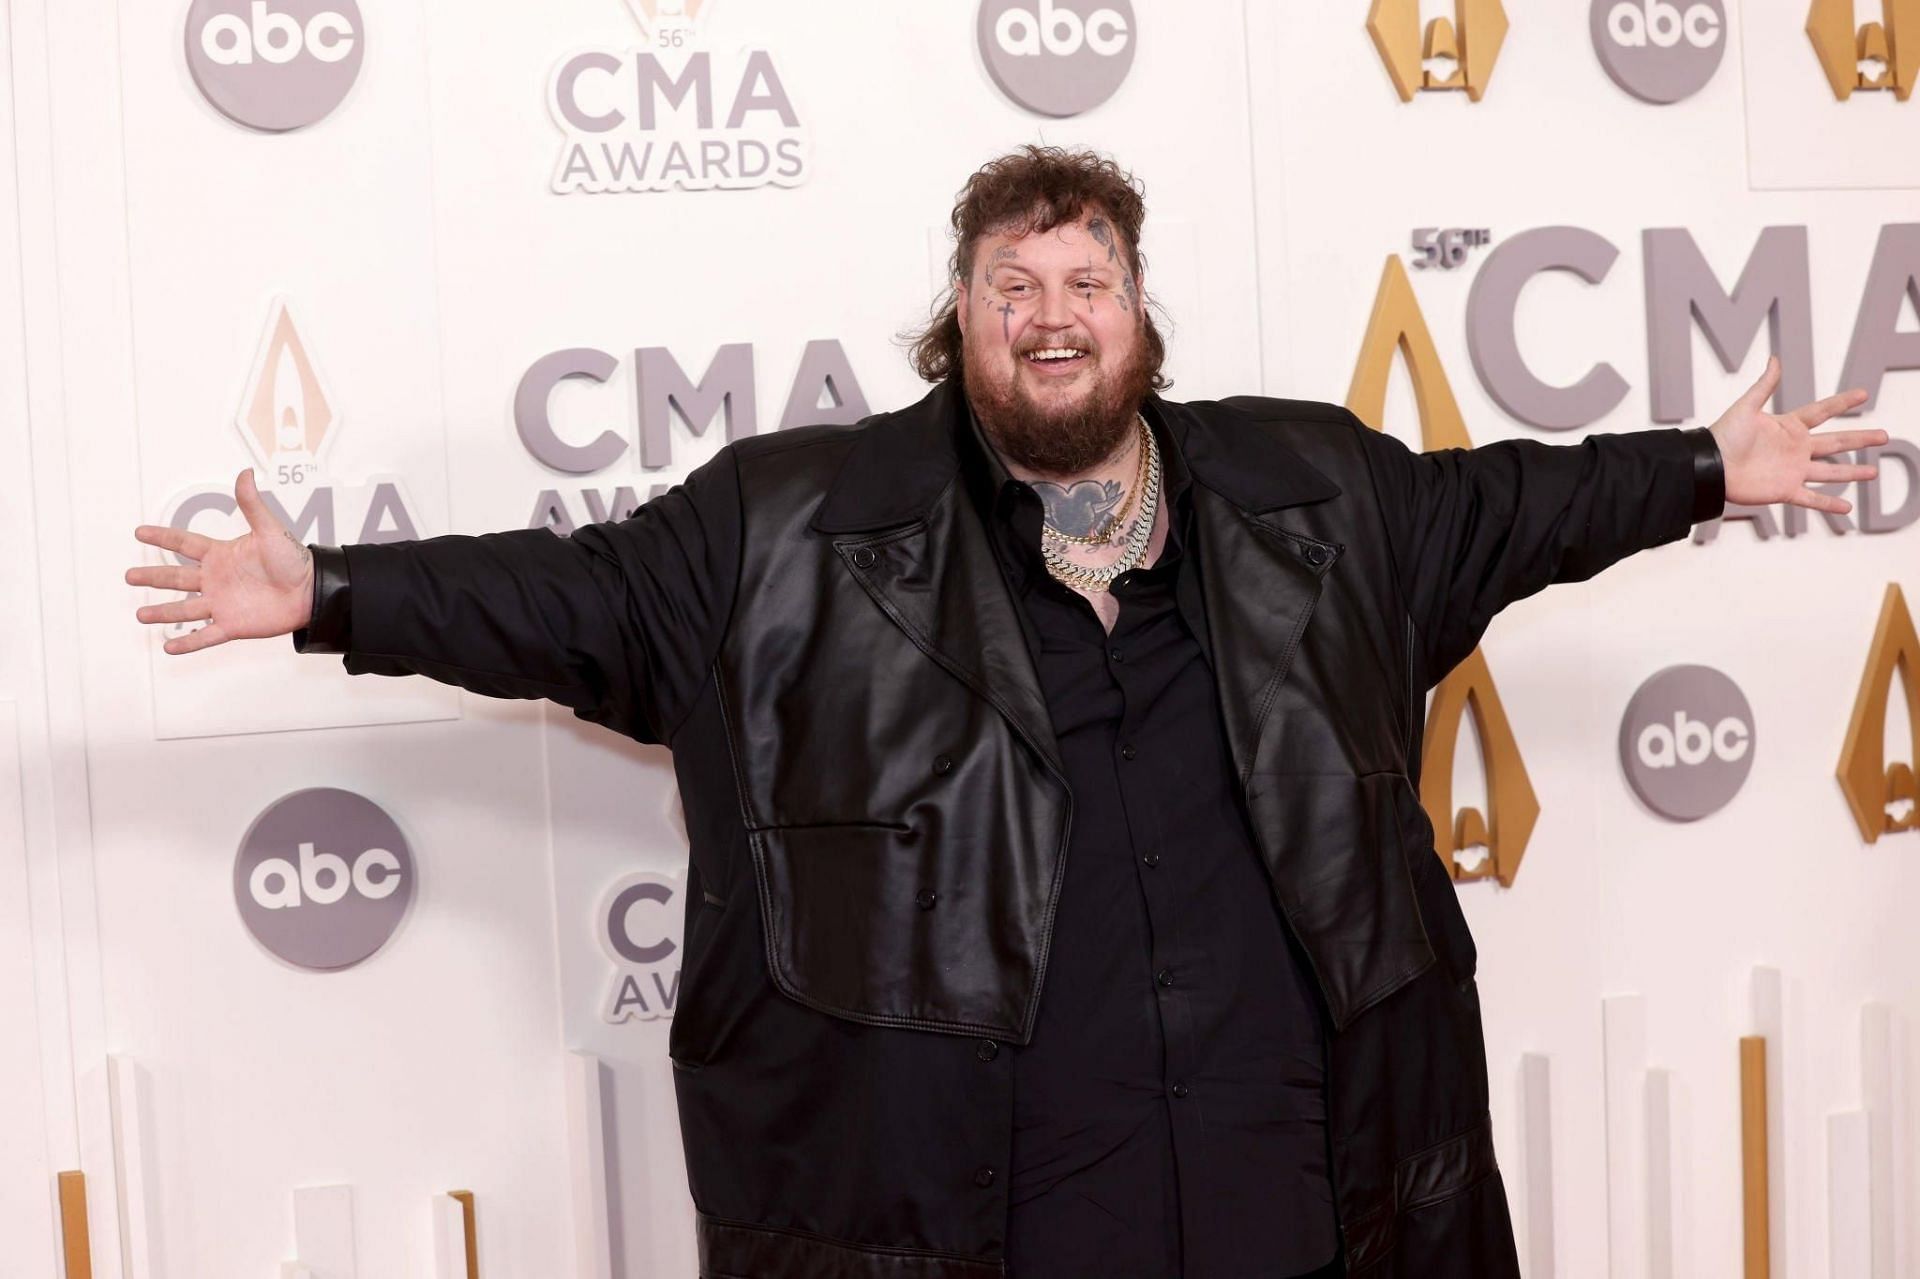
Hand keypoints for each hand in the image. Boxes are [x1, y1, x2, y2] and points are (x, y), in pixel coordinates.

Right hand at [126, 469, 315, 653]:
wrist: (311, 591)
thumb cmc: (293, 560)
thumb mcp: (270, 530)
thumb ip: (252, 505)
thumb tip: (245, 472)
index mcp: (221, 555)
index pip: (185, 543)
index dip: (163, 536)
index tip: (139, 532)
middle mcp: (216, 579)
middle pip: (177, 577)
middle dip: (153, 577)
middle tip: (129, 576)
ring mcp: (222, 603)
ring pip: (185, 609)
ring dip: (163, 612)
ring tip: (140, 615)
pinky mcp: (233, 625)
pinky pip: (205, 636)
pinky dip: (188, 643)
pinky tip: (168, 648)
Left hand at [1708, 356, 1888, 514]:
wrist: (1710, 466)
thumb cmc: (1723, 436)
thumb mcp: (1746, 407)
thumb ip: (1764, 385)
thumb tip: (1775, 359)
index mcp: (1788, 427)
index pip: (1822, 412)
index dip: (1842, 403)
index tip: (1863, 394)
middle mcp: (1795, 449)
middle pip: (1835, 442)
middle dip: (1860, 439)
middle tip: (1884, 435)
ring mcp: (1792, 471)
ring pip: (1830, 472)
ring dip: (1852, 473)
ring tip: (1873, 472)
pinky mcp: (1785, 490)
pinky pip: (1812, 498)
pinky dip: (1829, 504)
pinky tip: (1847, 507)